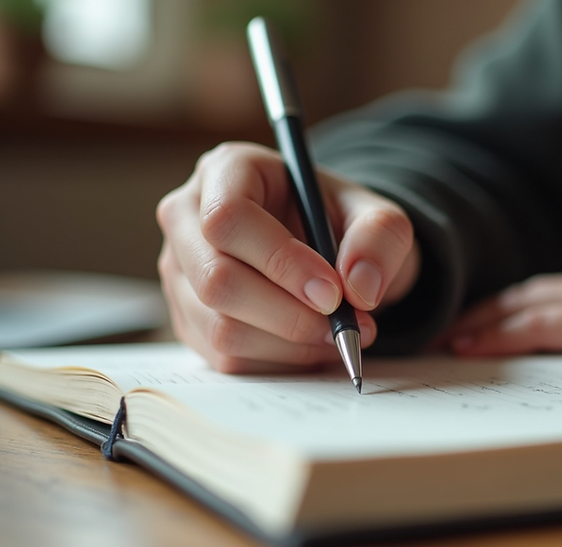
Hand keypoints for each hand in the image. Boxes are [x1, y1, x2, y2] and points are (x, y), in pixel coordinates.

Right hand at [156, 142, 419, 371]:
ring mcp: (180, 271)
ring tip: (338, 334)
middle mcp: (188, 217)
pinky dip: (279, 361)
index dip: (280, 261)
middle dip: (288, 314)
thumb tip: (359, 288)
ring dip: (290, 344)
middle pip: (215, 279)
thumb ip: (380, 237)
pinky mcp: (188, 317)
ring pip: (220, 327)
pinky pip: (226, 356)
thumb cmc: (342, 224)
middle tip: (344, 325)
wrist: (329, 252)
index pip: (228, 218)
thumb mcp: (378, 216)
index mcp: (227, 170)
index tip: (333, 291)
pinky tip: (313, 345)